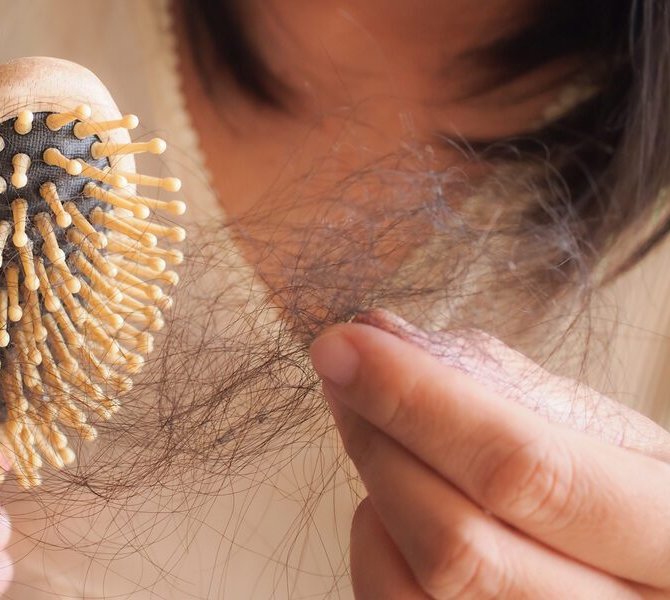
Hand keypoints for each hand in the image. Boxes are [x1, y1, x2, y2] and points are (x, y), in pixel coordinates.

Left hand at [310, 311, 669, 598]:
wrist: (636, 569)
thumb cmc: (617, 492)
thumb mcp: (603, 432)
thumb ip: (504, 386)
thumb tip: (386, 337)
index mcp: (667, 534)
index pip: (526, 472)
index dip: (420, 405)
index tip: (349, 347)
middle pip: (457, 545)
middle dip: (379, 443)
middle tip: (341, 373)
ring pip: (414, 585)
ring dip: (377, 492)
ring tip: (385, 438)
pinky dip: (376, 543)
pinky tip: (396, 505)